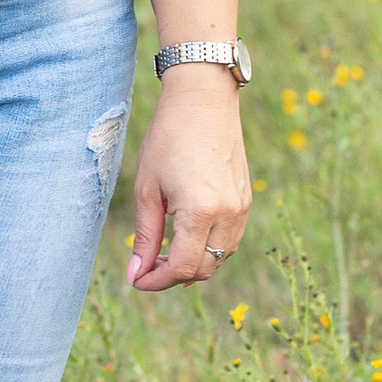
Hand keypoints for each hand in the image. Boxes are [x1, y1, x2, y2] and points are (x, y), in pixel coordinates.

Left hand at [125, 67, 250, 290]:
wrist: (203, 99)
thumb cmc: (168, 138)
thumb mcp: (148, 189)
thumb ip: (145, 236)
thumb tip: (136, 274)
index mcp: (201, 212)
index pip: (181, 268)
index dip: (156, 281)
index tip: (136, 280)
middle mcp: (228, 214)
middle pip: (203, 269)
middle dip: (172, 277)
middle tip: (146, 267)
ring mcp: (241, 207)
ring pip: (220, 258)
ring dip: (193, 264)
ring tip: (164, 253)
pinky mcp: (246, 199)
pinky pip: (230, 240)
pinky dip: (209, 248)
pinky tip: (187, 237)